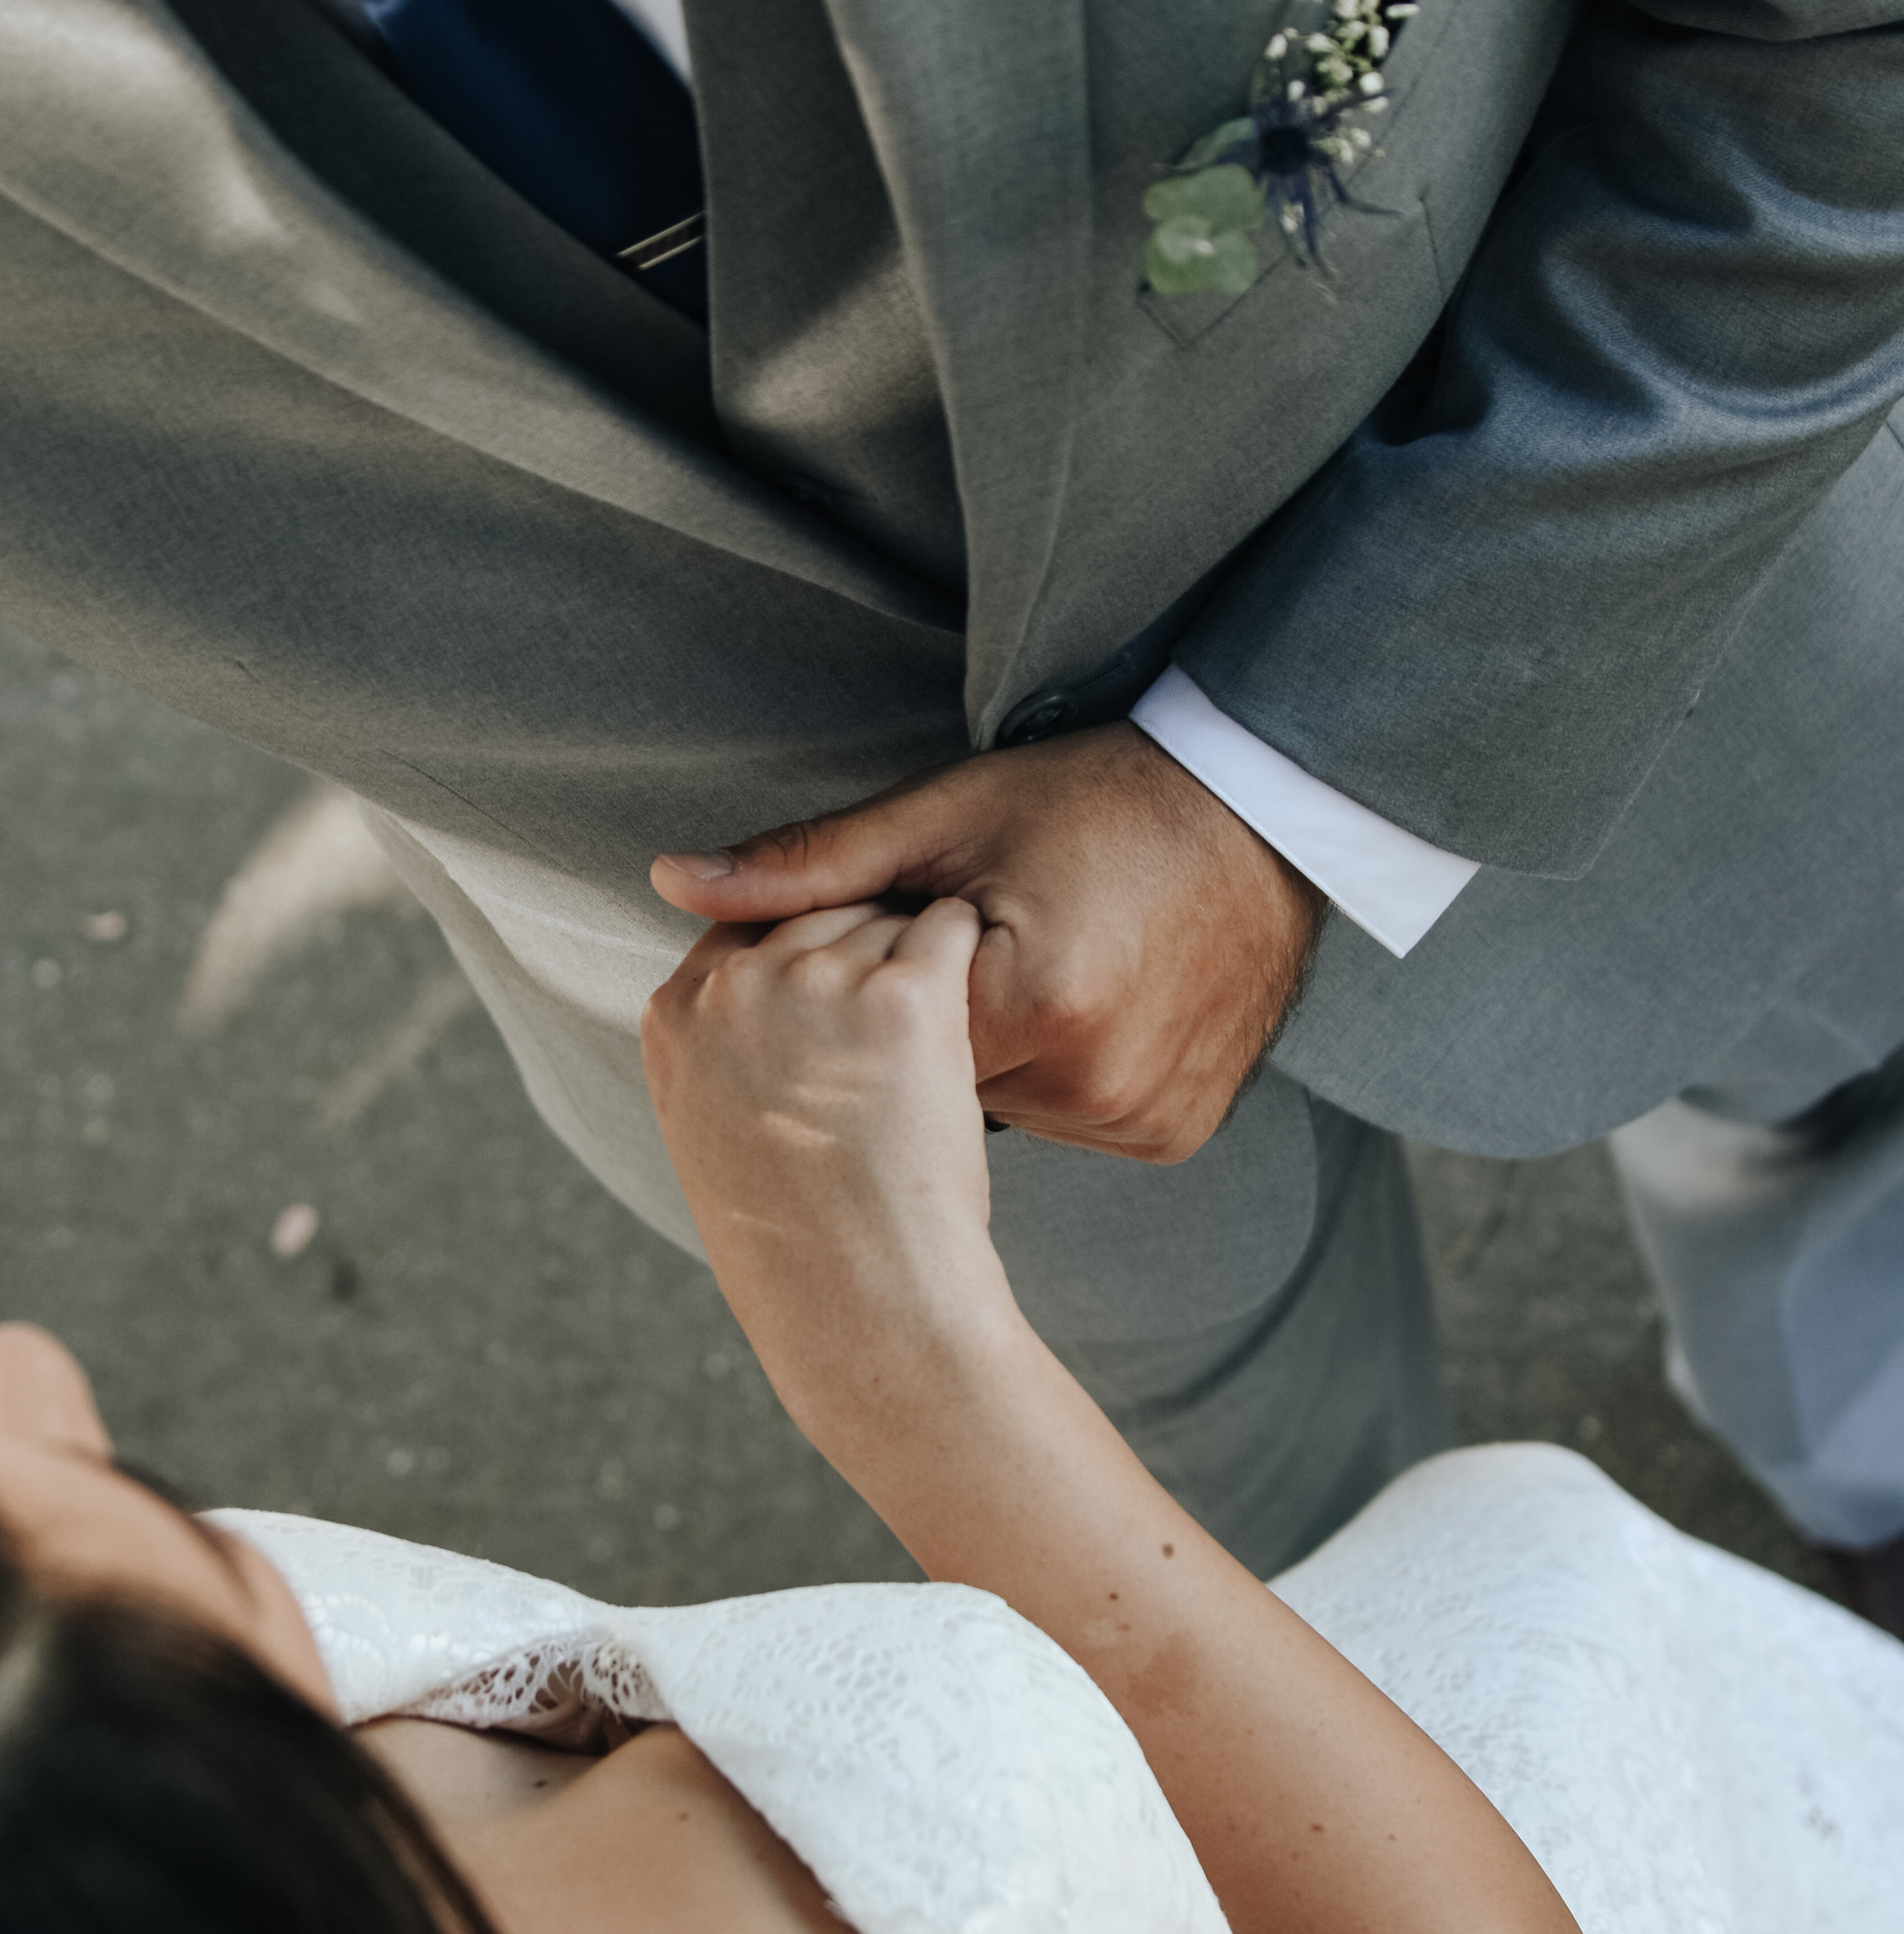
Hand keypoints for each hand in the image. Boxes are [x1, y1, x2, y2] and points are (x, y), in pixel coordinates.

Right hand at [641, 900, 1017, 1429]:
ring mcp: (817, 985)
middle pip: (816, 910)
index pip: (741, 925)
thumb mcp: (714, 1132)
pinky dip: (970, 959)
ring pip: (885, 915)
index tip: (835, 1007)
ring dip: (918, 963)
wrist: (861, 1305)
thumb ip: (716, 1044)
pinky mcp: (902, 995)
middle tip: (893, 1044)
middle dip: (861, 953)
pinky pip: (950, 929)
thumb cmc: (797, 1239)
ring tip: (923, 1060)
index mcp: (674, 1017)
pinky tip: (971, 1016)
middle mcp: (735, 987)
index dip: (800, 959)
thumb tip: (743, 991)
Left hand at [650, 725, 1325, 1159]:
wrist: (1260, 815)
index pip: (885, 1039)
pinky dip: (1062, 1073)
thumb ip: (812, 866)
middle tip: (989, 934)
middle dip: (933, 1027)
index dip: (874, 989)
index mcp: (1034, 1004)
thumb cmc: (1094, 799)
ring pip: (1005, 1111)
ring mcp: (1141, 1118)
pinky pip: (1072, 1120)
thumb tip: (672, 882)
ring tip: (1049, 960)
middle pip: (943, 1088)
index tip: (887, 944)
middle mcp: (1096, 1082)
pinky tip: (1092, 999)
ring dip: (1000, 1053)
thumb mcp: (947, 816)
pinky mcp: (1173, 1134)